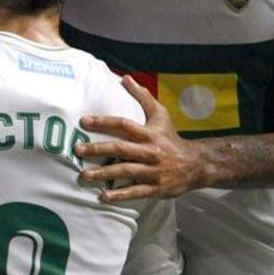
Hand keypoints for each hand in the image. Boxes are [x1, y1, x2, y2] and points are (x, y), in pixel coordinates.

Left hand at [75, 76, 205, 200]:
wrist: (195, 164)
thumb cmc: (171, 138)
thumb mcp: (160, 115)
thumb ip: (143, 97)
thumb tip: (125, 78)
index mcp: (149, 133)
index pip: (123, 124)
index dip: (104, 122)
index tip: (84, 121)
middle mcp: (149, 151)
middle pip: (120, 148)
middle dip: (97, 149)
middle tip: (77, 150)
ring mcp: (152, 171)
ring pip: (125, 171)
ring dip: (104, 174)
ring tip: (84, 176)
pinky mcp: (155, 188)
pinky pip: (135, 191)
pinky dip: (119, 195)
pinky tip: (103, 196)